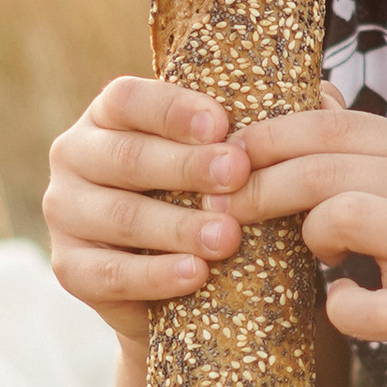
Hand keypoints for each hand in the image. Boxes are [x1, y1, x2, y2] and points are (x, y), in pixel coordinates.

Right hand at [44, 77, 251, 345]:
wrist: (185, 292)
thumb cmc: (212, 201)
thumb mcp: (231, 160)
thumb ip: (267, 122)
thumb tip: (322, 94)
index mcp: (109, 115)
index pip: (130, 100)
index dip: (174, 110)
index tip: (223, 125)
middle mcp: (76, 155)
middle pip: (126, 156)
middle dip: (186, 166)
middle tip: (239, 175)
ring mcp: (64, 212)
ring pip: (120, 216)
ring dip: (177, 226)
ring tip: (229, 237)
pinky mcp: (68, 267)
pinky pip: (109, 273)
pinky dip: (154, 275)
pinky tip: (196, 274)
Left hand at [233, 101, 386, 386]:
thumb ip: (366, 149)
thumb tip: (315, 93)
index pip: (329, 125)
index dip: (264, 138)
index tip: (219, 160)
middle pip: (324, 165)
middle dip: (258, 185)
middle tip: (223, 211)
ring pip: (343, 214)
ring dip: (309, 235)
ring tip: (322, 256)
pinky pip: (365, 305)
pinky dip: (342, 309)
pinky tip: (345, 306)